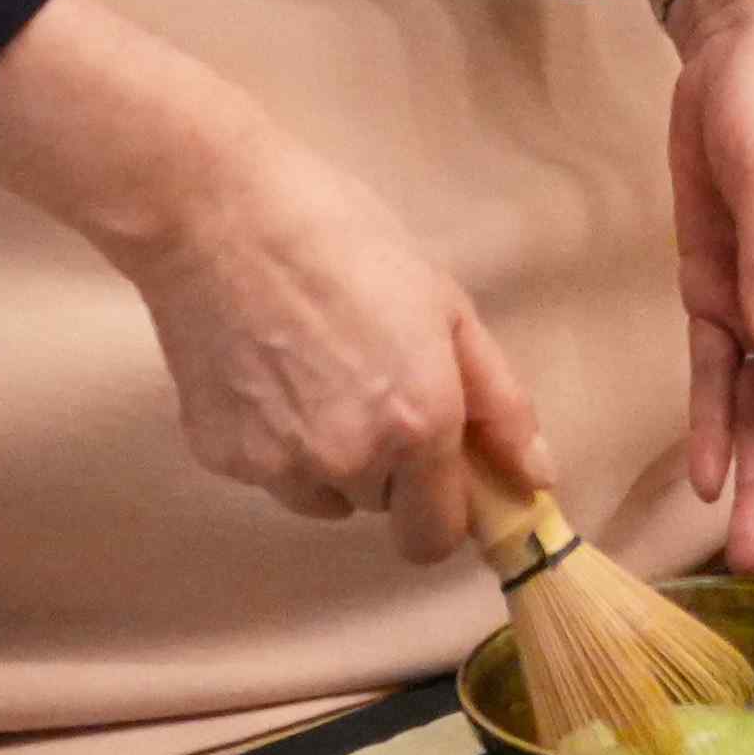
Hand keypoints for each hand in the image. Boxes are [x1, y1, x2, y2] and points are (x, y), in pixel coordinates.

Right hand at [117, 113, 547, 567]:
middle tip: (373, 385)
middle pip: (382, 507)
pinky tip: (269, 371)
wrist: (219, 217)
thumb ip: (499, 402)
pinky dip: (277, 440)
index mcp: (418, 425)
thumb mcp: (447, 306)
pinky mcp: (221, 458)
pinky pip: (270, 472)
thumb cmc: (347, 241)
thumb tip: (534, 477)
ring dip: (332, 460)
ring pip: (324, 495)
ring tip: (317, 373)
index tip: (441, 466)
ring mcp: (277, 466)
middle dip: (391, 467)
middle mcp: (349, 462)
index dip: (445, 505)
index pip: (437, 537)